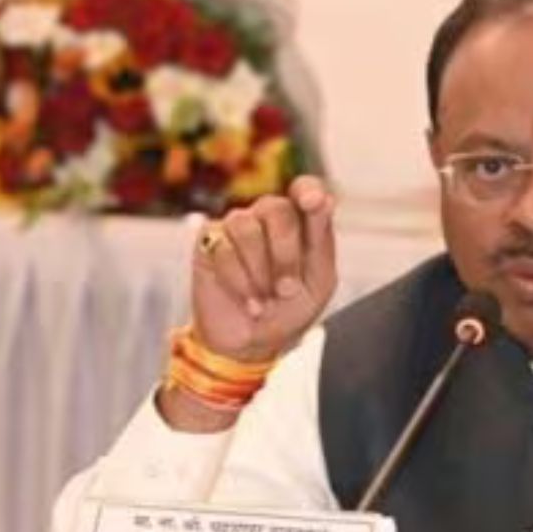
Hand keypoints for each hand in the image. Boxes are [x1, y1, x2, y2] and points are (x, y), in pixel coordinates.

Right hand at [190, 175, 336, 362]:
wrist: (252, 343)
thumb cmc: (290, 309)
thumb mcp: (318, 282)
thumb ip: (322, 242)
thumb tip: (324, 199)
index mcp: (302, 223)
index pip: (306, 188)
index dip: (308, 190)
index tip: (313, 201)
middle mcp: (268, 216)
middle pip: (278, 209)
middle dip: (286, 255)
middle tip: (287, 290)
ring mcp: (237, 226)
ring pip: (247, 227)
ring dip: (260, 272)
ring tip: (265, 299)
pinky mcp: (208, 241)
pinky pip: (223, 249)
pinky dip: (239, 282)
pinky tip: (249, 302)